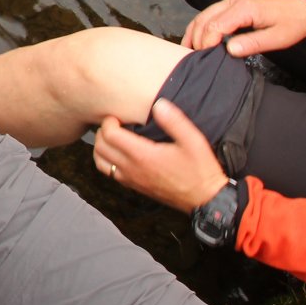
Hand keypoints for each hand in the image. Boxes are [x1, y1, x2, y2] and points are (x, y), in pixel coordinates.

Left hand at [94, 99, 228, 212]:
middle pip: (100, 147)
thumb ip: (174, 121)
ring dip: (101, 147)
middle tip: (114, 124)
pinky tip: (120, 153)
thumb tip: (158, 104)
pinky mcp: (135, 187)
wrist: (205, 199)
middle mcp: (132, 169)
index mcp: (143, 155)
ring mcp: (131, 180)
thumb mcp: (193, 141)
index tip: (118, 117)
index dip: (109, 122)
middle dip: (102, 132)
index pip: (110, 135)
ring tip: (113, 137)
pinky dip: (106, 161)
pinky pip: (110, 173)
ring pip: (100, 163)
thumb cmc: (200, 170)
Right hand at [182, 0, 305, 57]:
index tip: (205, 58)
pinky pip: (211, 13)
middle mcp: (234, 0)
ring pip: (204, 14)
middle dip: (197, 39)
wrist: (305, 5)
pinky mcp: (233, 1)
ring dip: (194, 31)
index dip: (207, 42)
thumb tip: (229, 50)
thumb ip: (253, 43)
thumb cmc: (294, 23)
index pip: (215, 25)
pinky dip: (201, 25)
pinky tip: (197, 37)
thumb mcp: (278, 38)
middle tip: (194, 57)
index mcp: (245, 8)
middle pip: (205, 19)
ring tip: (188, 49)